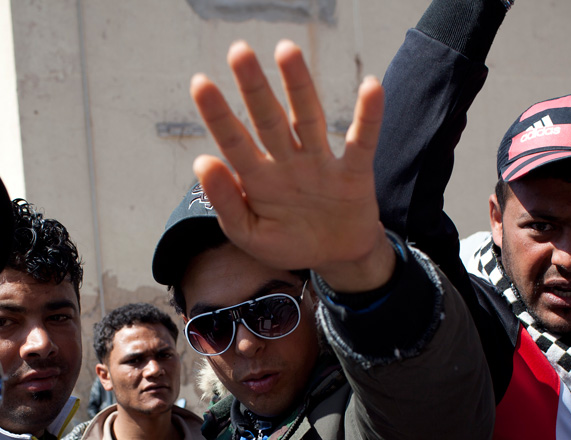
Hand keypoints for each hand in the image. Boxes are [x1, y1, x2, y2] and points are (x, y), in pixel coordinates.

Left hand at [191, 40, 394, 292]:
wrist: (336, 257)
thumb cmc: (288, 242)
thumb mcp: (250, 234)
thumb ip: (226, 203)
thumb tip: (201, 161)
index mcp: (258, 177)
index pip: (234, 141)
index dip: (218, 114)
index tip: (200, 82)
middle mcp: (287, 161)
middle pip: (268, 118)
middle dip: (254, 87)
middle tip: (239, 51)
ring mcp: (320, 163)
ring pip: (307, 117)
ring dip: (298, 85)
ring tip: (286, 50)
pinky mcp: (354, 172)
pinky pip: (361, 140)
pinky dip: (368, 116)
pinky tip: (370, 86)